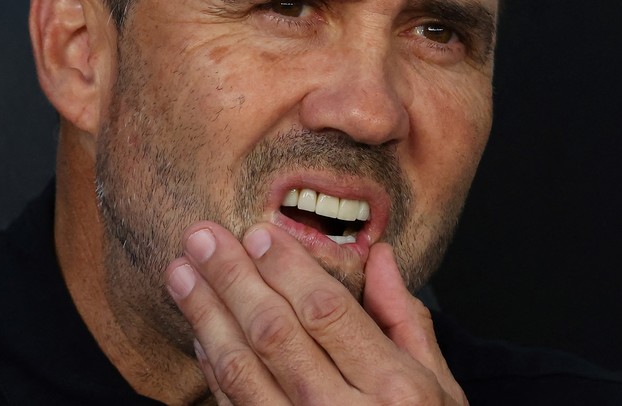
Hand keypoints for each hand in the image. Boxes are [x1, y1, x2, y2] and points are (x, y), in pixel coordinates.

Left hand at [165, 222, 466, 404]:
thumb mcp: (441, 388)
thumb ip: (405, 320)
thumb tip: (380, 256)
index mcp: (394, 388)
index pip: (328, 312)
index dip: (287, 269)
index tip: (257, 232)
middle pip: (275, 333)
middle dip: (232, 279)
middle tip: (200, 238)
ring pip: (242, 369)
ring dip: (206, 317)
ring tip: (180, 274)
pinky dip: (213, 368)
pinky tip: (200, 332)